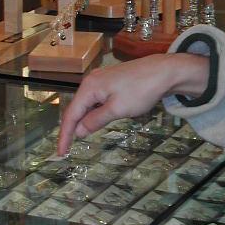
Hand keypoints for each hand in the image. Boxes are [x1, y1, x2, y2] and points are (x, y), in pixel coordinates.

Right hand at [57, 52, 208, 154]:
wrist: (164, 71)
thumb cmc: (141, 90)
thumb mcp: (117, 110)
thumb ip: (95, 120)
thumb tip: (78, 131)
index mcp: (89, 87)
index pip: (71, 115)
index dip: (64, 136)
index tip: (61, 153)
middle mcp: (92, 81)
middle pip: (76, 108)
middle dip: (71, 128)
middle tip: (67, 149)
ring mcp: (102, 80)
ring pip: (87, 104)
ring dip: (83, 120)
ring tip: (79, 138)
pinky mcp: (112, 81)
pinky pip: (97, 100)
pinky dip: (94, 112)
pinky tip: (97, 121)